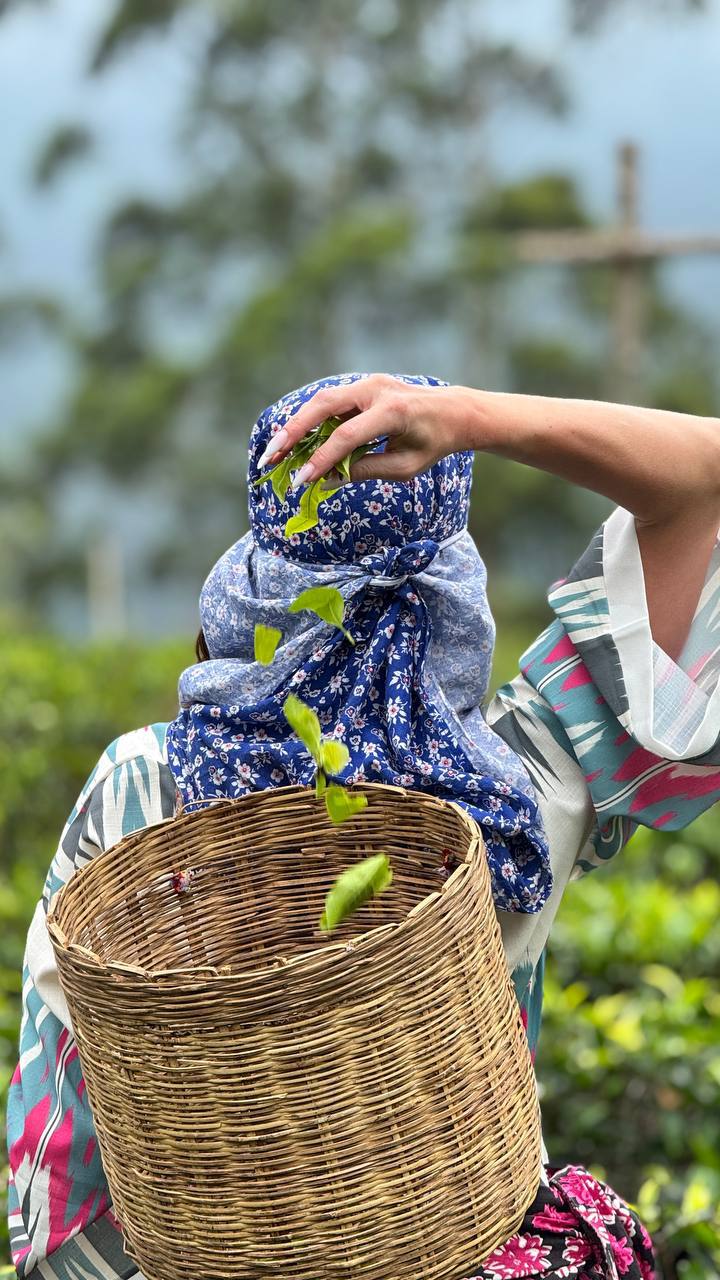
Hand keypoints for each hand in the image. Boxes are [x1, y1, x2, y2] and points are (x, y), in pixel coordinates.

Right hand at [257, 374, 480, 485]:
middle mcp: (376, 390)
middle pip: (324, 406)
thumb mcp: (405, 467)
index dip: (322, 459)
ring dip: (296, 426)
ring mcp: (367, 384)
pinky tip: (294, 442)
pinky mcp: (361, 387)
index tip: (301, 481)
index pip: (348, 436)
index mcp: (393, 412)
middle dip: (294, 432)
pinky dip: (311, 422)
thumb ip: (365, 471)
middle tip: (270, 456)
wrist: (452, 411)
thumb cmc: (431, 443)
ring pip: (322, 401)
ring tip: (275, 452)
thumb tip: (326, 481)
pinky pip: (331, 404)